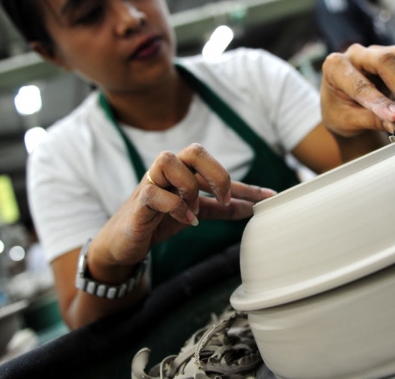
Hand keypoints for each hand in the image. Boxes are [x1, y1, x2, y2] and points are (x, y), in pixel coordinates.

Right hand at [89, 143, 274, 270]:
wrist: (123, 243)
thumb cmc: (158, 220)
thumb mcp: (196, 212)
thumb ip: (221, 208)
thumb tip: (252, 207)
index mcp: (184, 171)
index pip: (218, 171)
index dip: (247, 185)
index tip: (271, 198)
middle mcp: (168, 172)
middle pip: (194, 151)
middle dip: (217, 173)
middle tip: (225, 198)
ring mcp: (151, 184)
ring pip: (169, 161)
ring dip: (189, 186)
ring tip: (196, 210)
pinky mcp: (138, 202)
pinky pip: (154, 194)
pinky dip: (175, 206)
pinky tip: (186, 220)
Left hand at [320, 44, 394, 136]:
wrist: (342, 106)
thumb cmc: (340, 112)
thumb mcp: (348, 122)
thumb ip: (372, 121)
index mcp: (334, 68)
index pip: (360, 84)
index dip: (380, 101)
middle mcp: (355, 54)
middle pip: (385, 60)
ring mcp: (375, 51)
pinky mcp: (392, 53)